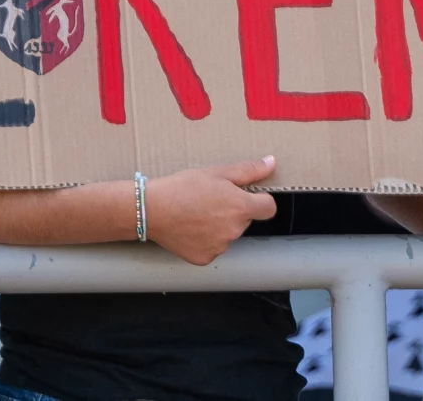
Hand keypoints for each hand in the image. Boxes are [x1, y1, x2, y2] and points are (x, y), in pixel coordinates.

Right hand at [144, 156, 278, 264]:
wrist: (151, 209)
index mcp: (240, 207)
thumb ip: (248, 170)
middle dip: (233, 210)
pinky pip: (213, 247)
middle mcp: (234, 230)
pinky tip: (190, 227)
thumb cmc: (182, 187)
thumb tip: (271, 163)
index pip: (268, 208)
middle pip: (245, 220)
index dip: (260, 200)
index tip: (246, 195)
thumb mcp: (216, 172)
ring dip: (219, 225)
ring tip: (197, 212)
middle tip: (210, 199)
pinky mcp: (206, 258)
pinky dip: (205, 239)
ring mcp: (221, 247)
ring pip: (228, 234)